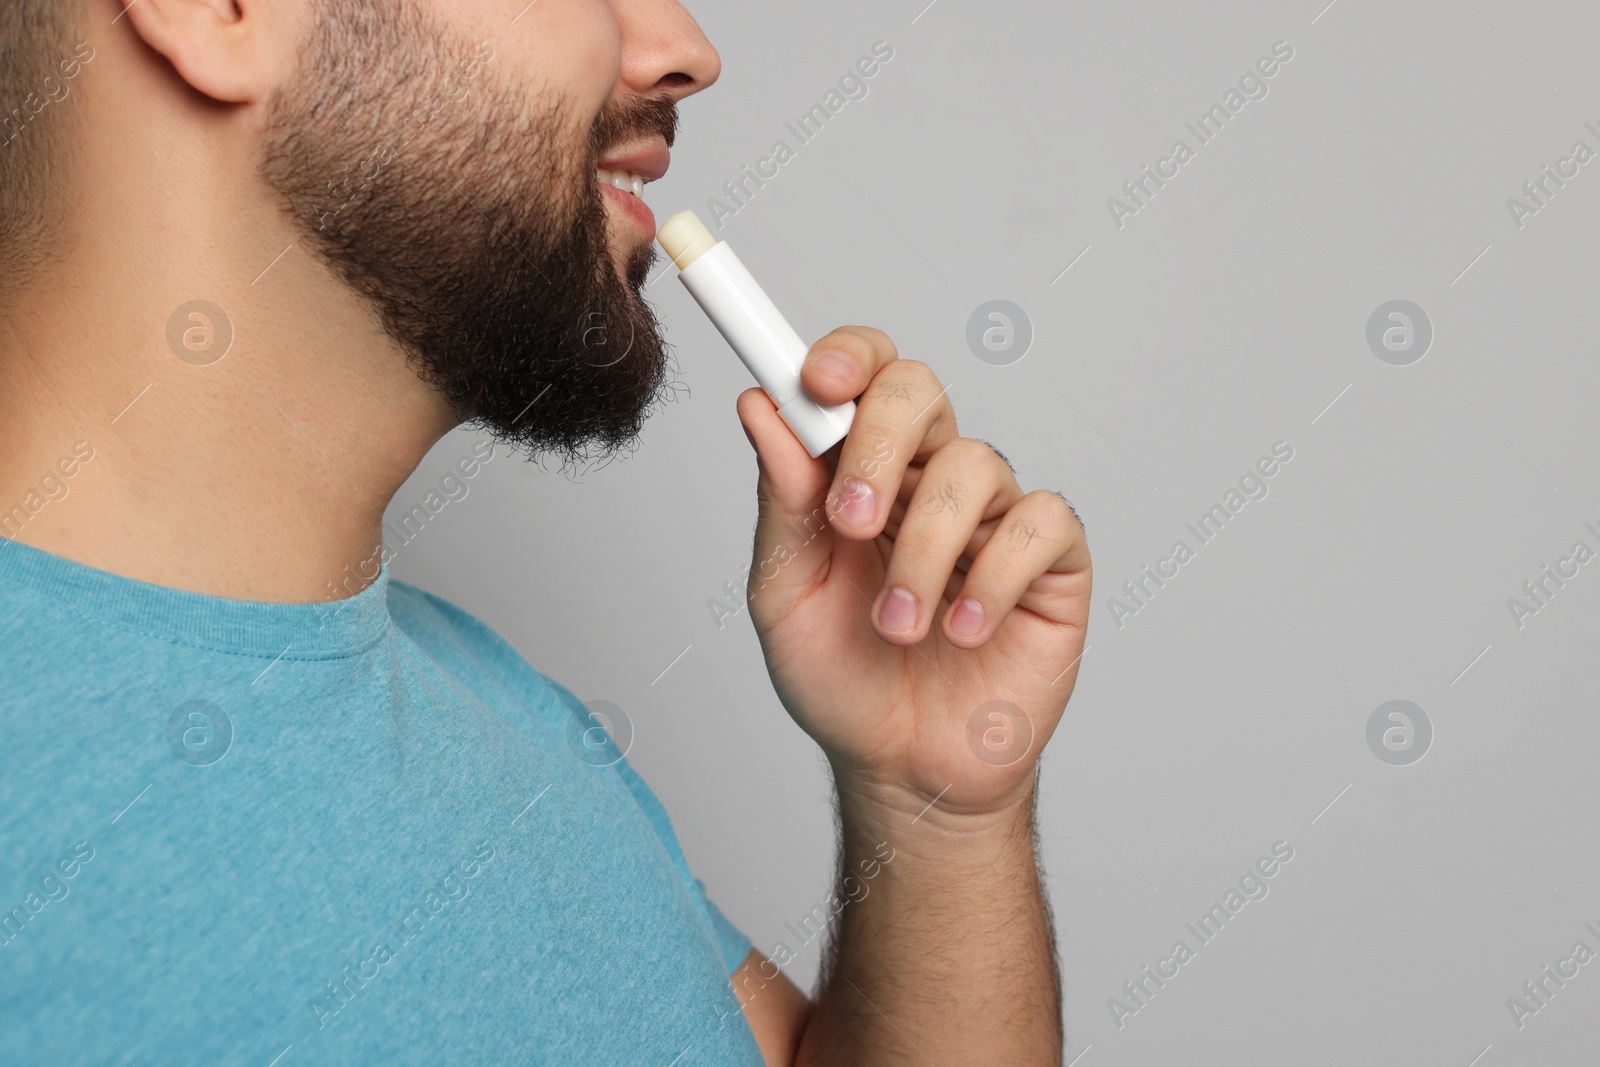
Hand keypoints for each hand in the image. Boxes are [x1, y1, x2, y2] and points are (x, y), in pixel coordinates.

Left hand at [735, 327, 1091, 822]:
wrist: (901, 768)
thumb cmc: (842, 679)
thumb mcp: (785, 592)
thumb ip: (780, 500)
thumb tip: (760, 407)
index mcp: (861, 470)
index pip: (864, 374)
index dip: (845, 357)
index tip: (815, 381)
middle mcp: (929, 478)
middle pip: (920, 391)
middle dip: (880, 444)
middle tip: (851, 521)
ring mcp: (994, 515)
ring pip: (974, 465)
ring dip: (923, 551)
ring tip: (898, 624)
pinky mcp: (1052, 563)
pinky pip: (1039, 524)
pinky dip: (992, 578)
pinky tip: (963, 630)